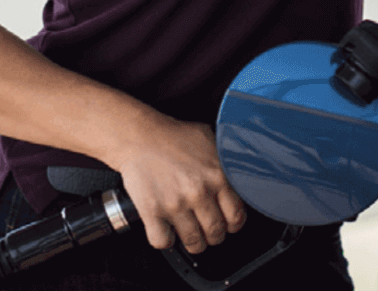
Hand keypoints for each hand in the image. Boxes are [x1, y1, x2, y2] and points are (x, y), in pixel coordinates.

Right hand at [114, 115, 246, 254]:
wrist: (140, 136)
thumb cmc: (173, 136)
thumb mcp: (208, 139)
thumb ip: (224, 159)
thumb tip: (237, 172)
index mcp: (217, 175)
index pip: (236, 215)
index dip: (234, 223)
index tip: (229, 224)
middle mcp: (198, 192)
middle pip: (216, 233)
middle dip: (215, 236)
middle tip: (210, 231)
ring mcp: (175, 204)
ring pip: (193, 242)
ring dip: (195, 243)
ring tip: (193, 236)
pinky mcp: (152, 212)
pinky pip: (163, 241)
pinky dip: (166, 241)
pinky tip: (168, 231)